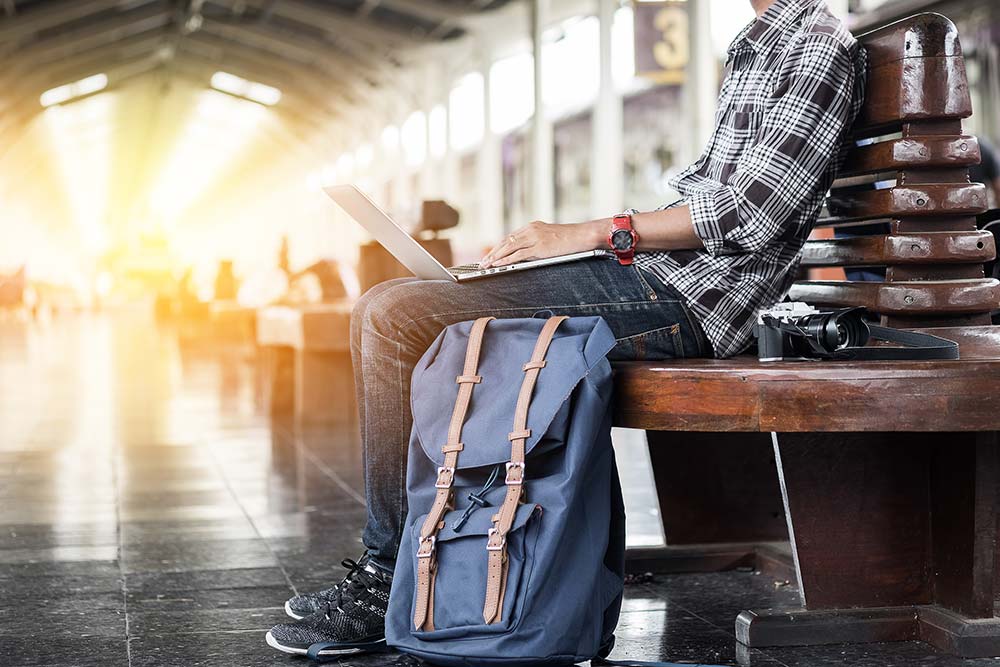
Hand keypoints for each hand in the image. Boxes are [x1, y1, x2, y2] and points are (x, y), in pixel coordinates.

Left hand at [480, 220, 605, 267]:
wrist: (582, 235)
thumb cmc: (569, 239)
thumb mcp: (549, 237)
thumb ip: (536, 241)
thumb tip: (526, 253)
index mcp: (532, 226)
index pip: (510, 237)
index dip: (498, 247)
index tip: (490, 254)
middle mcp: (530, 230)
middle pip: (506, 241)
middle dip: (493, 252)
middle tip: (483, 262)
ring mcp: (534, 237)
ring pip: (509, 247)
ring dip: (495, 257)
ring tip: (486, 264)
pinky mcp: (539, 247)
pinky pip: (518, 254)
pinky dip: (506, 260)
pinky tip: (498, 264)